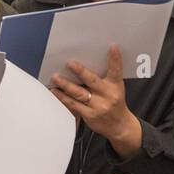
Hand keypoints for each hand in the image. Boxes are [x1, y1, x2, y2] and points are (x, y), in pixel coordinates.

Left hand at [48, 44, 142, 159]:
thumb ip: (104, 78)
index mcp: (116, 86)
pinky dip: (63, 98)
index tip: (112, 47)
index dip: (115, 59)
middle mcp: (108, 96)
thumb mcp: (116, 88)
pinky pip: (73, 105)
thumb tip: (86, 63)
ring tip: (55, 78)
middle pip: (92, 81)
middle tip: (69, 63)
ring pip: (79, 94)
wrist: (119, 125)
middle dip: (80, 71)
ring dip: (65, 85)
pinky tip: (55, 92)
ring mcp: (98, 107)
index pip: (116, 71)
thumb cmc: (115, 102)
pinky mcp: (89, 116)